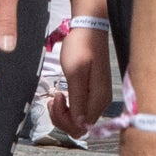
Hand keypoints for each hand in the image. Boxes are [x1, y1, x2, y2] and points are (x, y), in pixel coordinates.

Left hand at [52, 21, 111, 135]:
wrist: (89, 28)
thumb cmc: (81, 47)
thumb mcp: (75, 73)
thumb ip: (78, 100)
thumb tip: (79, 124)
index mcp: (99, 98)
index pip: (81, 126)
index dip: (64, 120)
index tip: (57, 98)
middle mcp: (102, 102)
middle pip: (80, 126)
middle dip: (62, 117)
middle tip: (54, 98)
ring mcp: (98, 97)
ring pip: (79, 119)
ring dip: (63, 113)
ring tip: (56, 96)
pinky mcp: (94, 92)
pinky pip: (80, 109)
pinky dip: (68, 107)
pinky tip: (61, 95)